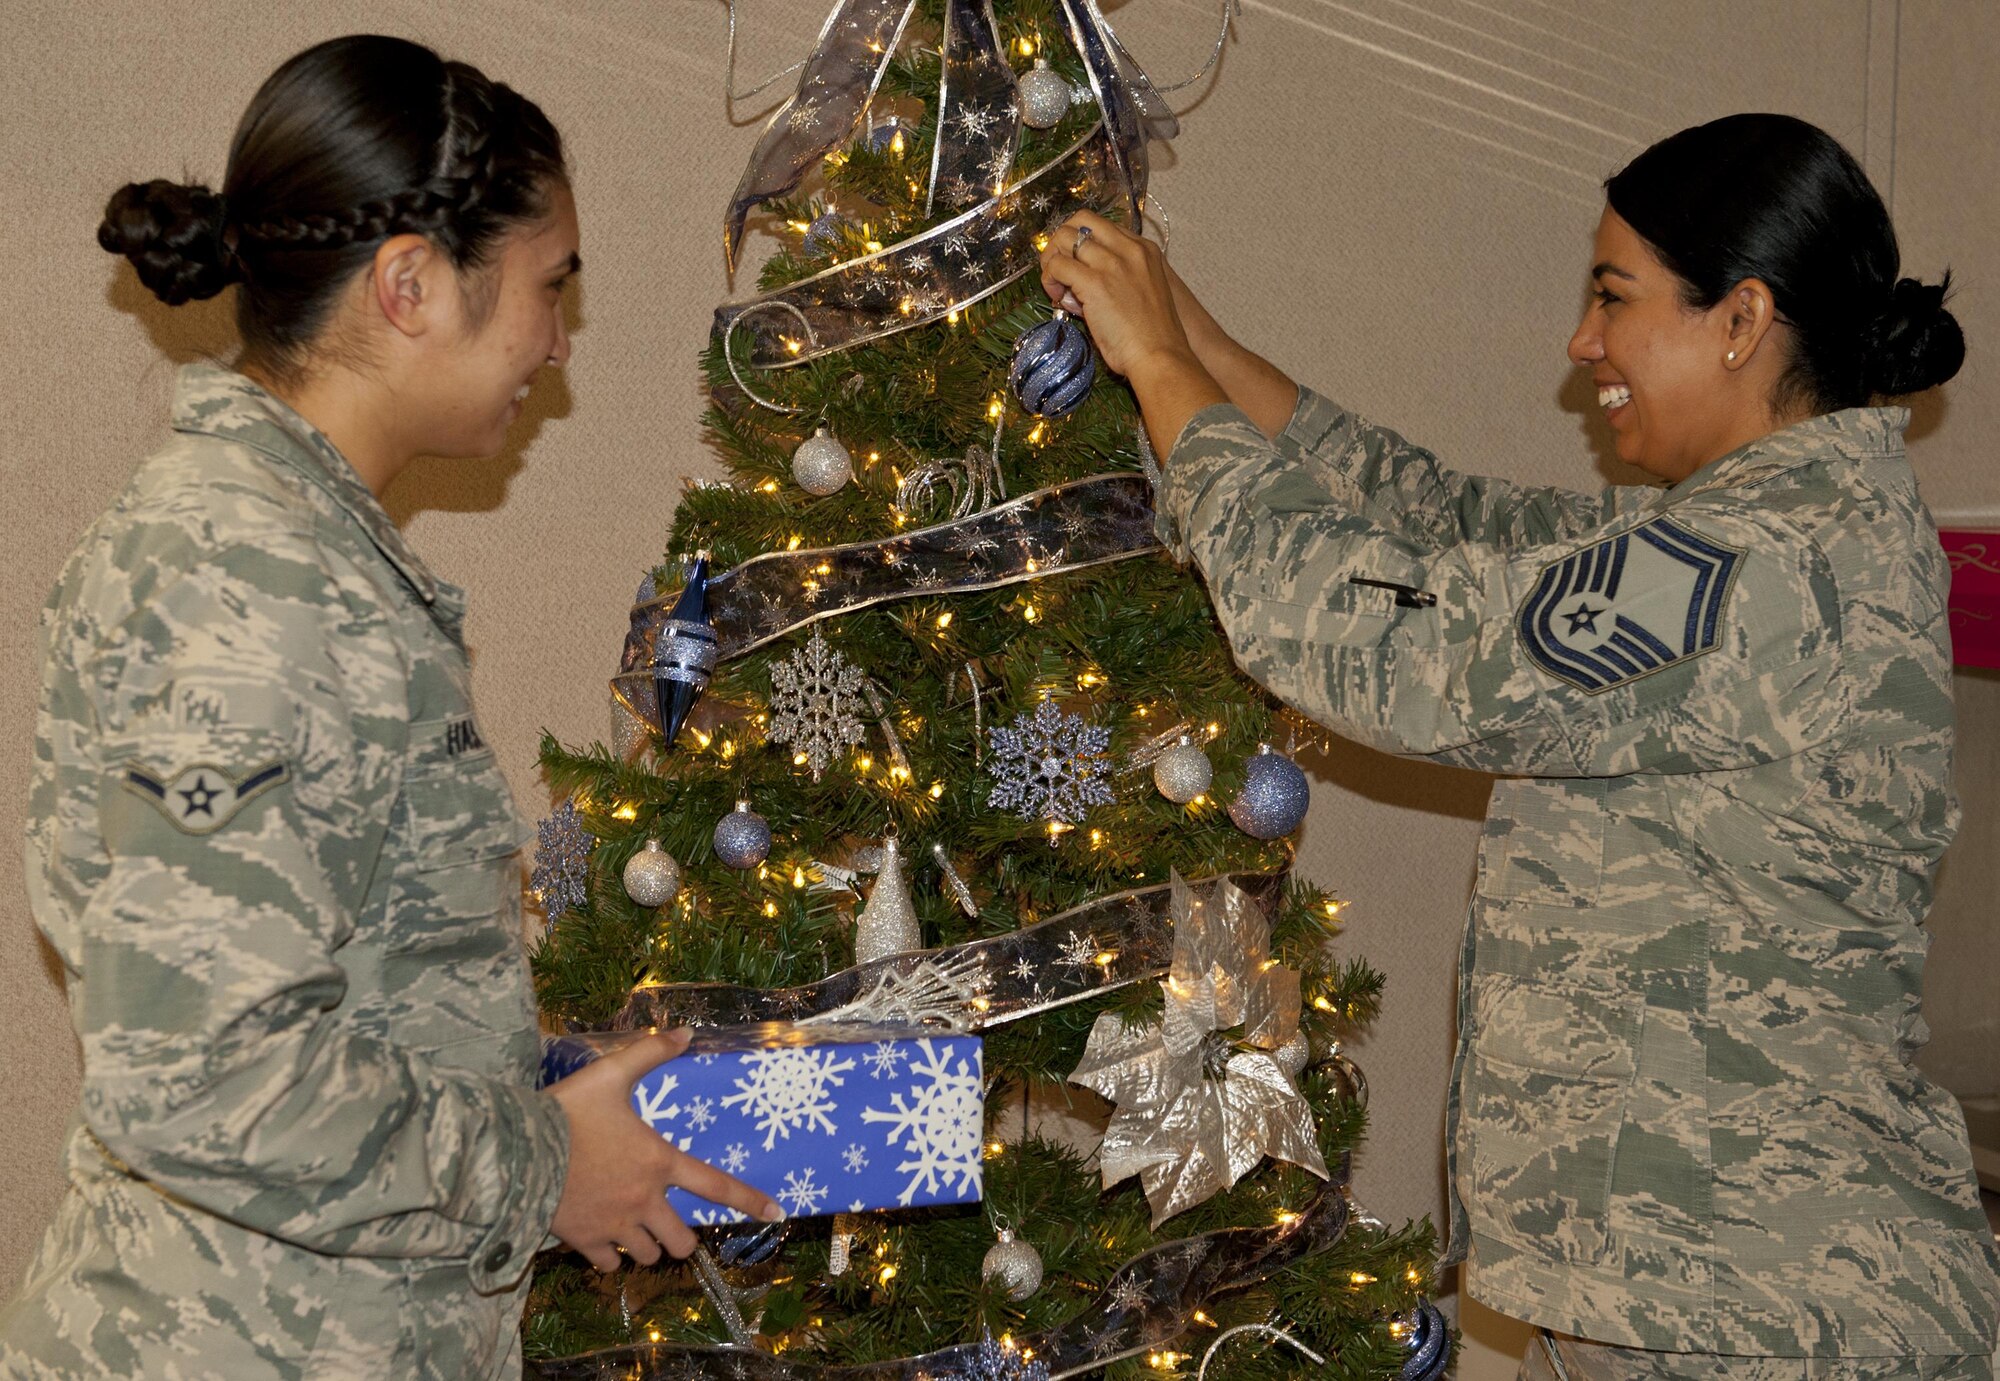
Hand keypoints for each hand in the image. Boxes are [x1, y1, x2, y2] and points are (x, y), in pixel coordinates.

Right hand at [547, 1028, 781, 1270]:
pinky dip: (609, 1256)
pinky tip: (601, 1237)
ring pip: (649, 1257)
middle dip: (680, 1238)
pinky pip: (608, 1264)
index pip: (716, 1186)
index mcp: (658, 1162)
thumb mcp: (610, 1074)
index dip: (750, 1201)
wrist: (517, 1150)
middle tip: (667, 1223)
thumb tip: (685, 1032)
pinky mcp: (584, 1241)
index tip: (777, 1212)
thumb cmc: (567, 1112)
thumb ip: (648, 1054)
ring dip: (647, 1247)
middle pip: (682, 1242)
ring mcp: (615, 1226)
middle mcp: (644, 1201)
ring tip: (634, 1229)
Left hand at [1038, 211, 1199, 382]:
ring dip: (1051, 259)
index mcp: (1144, 249)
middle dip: (1061, 241)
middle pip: (1080, 220)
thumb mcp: (1142, 293)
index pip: (1101, 225)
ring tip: (1056, 286)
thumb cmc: (1153, 336)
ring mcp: (1112, 263)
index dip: (1080, 241)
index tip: (1076, 264)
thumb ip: (1115, 279)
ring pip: (1064, 238)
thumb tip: (1078, 286)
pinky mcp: (1095, 282)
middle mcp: (1129, 249)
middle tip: (1057, 269)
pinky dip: (1049, 279)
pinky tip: (1056, 297)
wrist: (1161, 356)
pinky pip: (1058, 266)